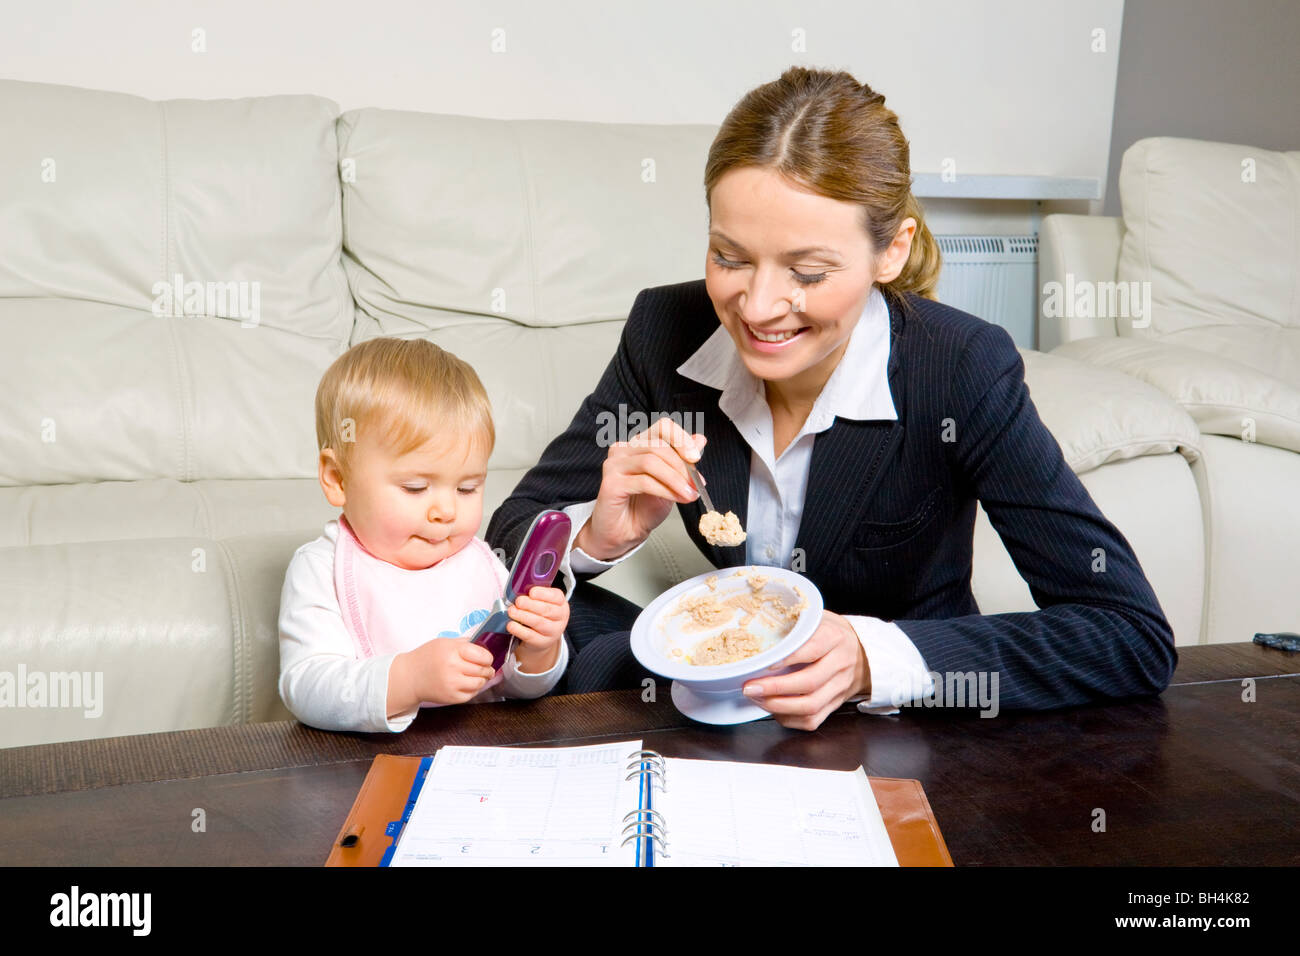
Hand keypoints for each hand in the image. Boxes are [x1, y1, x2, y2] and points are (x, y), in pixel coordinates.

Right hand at [388, 637, 495, 715]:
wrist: (410, 677)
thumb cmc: (427, 657)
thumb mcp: (444, 642)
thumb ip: (464, 643)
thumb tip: (484, 646)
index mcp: (452, 651)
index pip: (482, 655)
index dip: (488, 657)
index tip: (487, 658)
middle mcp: (453, 667)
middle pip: (482, 670)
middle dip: (487, 669)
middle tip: (487, 668)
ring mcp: (452, 684)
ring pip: (479, 683)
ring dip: (483, 680)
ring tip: (480, 676)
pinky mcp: (451, 697)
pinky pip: (471, 695)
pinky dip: (473, 689)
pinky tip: (469, 684)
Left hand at [507, 586, 568, 672]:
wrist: (542, 637)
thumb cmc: (540, 615)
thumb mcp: (542, 603)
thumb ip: (534, 596)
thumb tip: (518, 590)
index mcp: (561, 604)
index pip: (556, 597)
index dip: (543, 594)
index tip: (531, 592)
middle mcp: (560, 618)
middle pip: (546, 610)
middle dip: (530, 605)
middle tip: (518, 601)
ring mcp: (553, 631)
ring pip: (539, 622)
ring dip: (523, 616)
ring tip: (511, 611)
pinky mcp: (542, 642)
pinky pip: (530, 636)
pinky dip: (519, 630)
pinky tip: (510, 625)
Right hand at [575, 415, 707, 560]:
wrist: (626, 533)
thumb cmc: (644, 508)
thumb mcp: (672, 482)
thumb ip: (682, 461)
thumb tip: (700, 440)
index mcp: (638, 444)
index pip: (662, 427)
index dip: (681, 439)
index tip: (696, 457)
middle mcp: (623, 450)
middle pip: (658, 446)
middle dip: (682, 466)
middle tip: (696, 484)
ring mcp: (614, 465)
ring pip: (651, 462)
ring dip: (676, 479)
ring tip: (689, 494)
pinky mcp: (611, 483)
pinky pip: (643, 481)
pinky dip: (665, 490)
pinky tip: (675, 498)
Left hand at [740, 611, 870, 730]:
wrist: (865, 651)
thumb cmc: (831, 633)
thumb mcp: (818, 619)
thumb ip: (795, 626)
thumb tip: (762, 637)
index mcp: (834, 638)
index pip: (812, 649)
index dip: (787, 658)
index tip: (765, 663)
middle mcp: (840, 664)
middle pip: (809, 682)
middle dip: (775, 688)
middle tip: (750, 687)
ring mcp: (839, 687)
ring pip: (811, 705)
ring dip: (779, 707)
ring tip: (758, 700)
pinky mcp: (836, 704)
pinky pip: (813, 720)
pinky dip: (790, 719)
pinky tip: (774, 711)